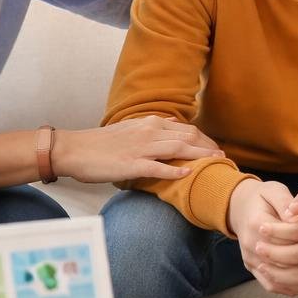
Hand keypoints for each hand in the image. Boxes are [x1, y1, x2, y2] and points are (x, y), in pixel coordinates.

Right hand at [53, 117, 222, 182]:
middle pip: (188, 137)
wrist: (73, 149)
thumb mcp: (130, 128)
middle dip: (208, 146)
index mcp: (149, 123)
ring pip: (178, 148)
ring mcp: (141, 148)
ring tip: (216, 162)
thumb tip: (173, 123)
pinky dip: (174, 170)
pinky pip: (158, 167)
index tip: (216, 148)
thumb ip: (152, 126)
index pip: (186, 129)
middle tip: (224, 157)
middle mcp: (149, 132)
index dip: (205, 139)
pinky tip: (188, 174)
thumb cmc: (100, 143)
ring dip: (200, 155)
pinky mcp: (132, 164)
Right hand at [228, 179, 296, 292]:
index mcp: (256, 223)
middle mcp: (251, 245)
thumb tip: (296, 218)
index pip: (283, 239)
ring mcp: (251, 260)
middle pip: (282, 262)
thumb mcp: (274, 190)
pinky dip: (293, 287)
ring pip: (278, 280)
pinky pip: (273, 286)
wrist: (240, 208)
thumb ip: (285, 202)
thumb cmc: (262, 197)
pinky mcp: (253, 269)